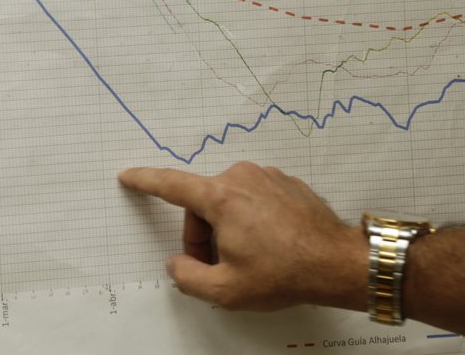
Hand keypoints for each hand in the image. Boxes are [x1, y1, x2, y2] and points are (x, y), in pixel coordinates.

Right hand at [118, 161, 367, 311]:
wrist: (336, 262)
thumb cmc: (283, 273)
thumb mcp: (224, 289)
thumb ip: (187, 276)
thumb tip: (177, 262)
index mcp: (220, 198)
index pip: (171, 185)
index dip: (145, 180)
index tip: (128, 175)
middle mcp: (241, 177)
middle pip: (203, 204)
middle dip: (203, 235)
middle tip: (219, 266)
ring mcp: (266, 176)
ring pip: (229, 201)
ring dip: (228, 227)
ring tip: (250, 258)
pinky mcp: (286, 182)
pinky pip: (255, 198)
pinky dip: (252, 219)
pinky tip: (269, 245)